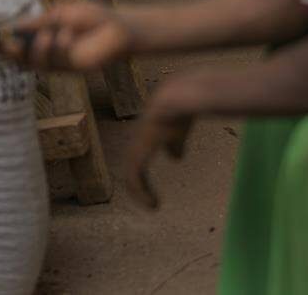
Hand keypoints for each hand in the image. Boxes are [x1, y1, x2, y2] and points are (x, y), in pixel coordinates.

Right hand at [2, 1, 134, 71]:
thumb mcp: (60, 14)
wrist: (118, 25)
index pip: (19, 43)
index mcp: (44, 36)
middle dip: (13, 53)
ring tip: (48, 34)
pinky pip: (57, 61)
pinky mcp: (72, 68)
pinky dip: (59, 46)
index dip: (4, 44)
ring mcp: (60, 61)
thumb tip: (13, 27)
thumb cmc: (92, 16)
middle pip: (22, 60)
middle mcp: (49, 51)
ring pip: (37, 63)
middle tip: (8, 44)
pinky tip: (68, 34)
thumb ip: (39, 22)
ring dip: (38, 49)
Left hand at [124, 82, 195, 209]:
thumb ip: (175, 144)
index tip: (152, 193)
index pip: (135, 161)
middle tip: (150, 203)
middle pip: (130, 169)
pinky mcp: (138, 151)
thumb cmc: (178, 113)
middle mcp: (135, 142)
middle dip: (138, 187)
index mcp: (143, 138)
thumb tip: (175, 159)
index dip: (141, 178)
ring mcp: (135, 146)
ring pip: (130, 176)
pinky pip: (134, 177)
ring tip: (153, 206)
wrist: (175, 101)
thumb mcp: (178, 133)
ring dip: (140, 192)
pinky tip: (153, 203)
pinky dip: (141, 192)